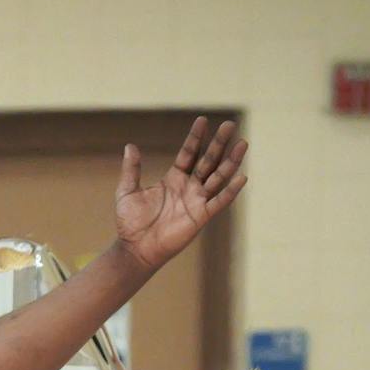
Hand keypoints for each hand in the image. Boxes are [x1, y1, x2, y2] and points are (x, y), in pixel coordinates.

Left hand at [113, 115, 246, 271]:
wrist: (135, 249)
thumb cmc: (130, 223)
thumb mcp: (127, 191)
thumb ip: (131, 169)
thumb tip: (130, 146)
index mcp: (174, 179)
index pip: (189, 153)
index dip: (195, 138)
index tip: (202, 120)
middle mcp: (189, 187)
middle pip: (208, 160)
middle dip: (219, 143)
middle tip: (230, 124)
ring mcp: (197, 201)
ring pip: (218, 177)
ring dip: (231, 161)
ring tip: (242, 143)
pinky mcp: (201, 216)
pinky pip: (219, 201)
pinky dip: (230, 190)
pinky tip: (242, 177)